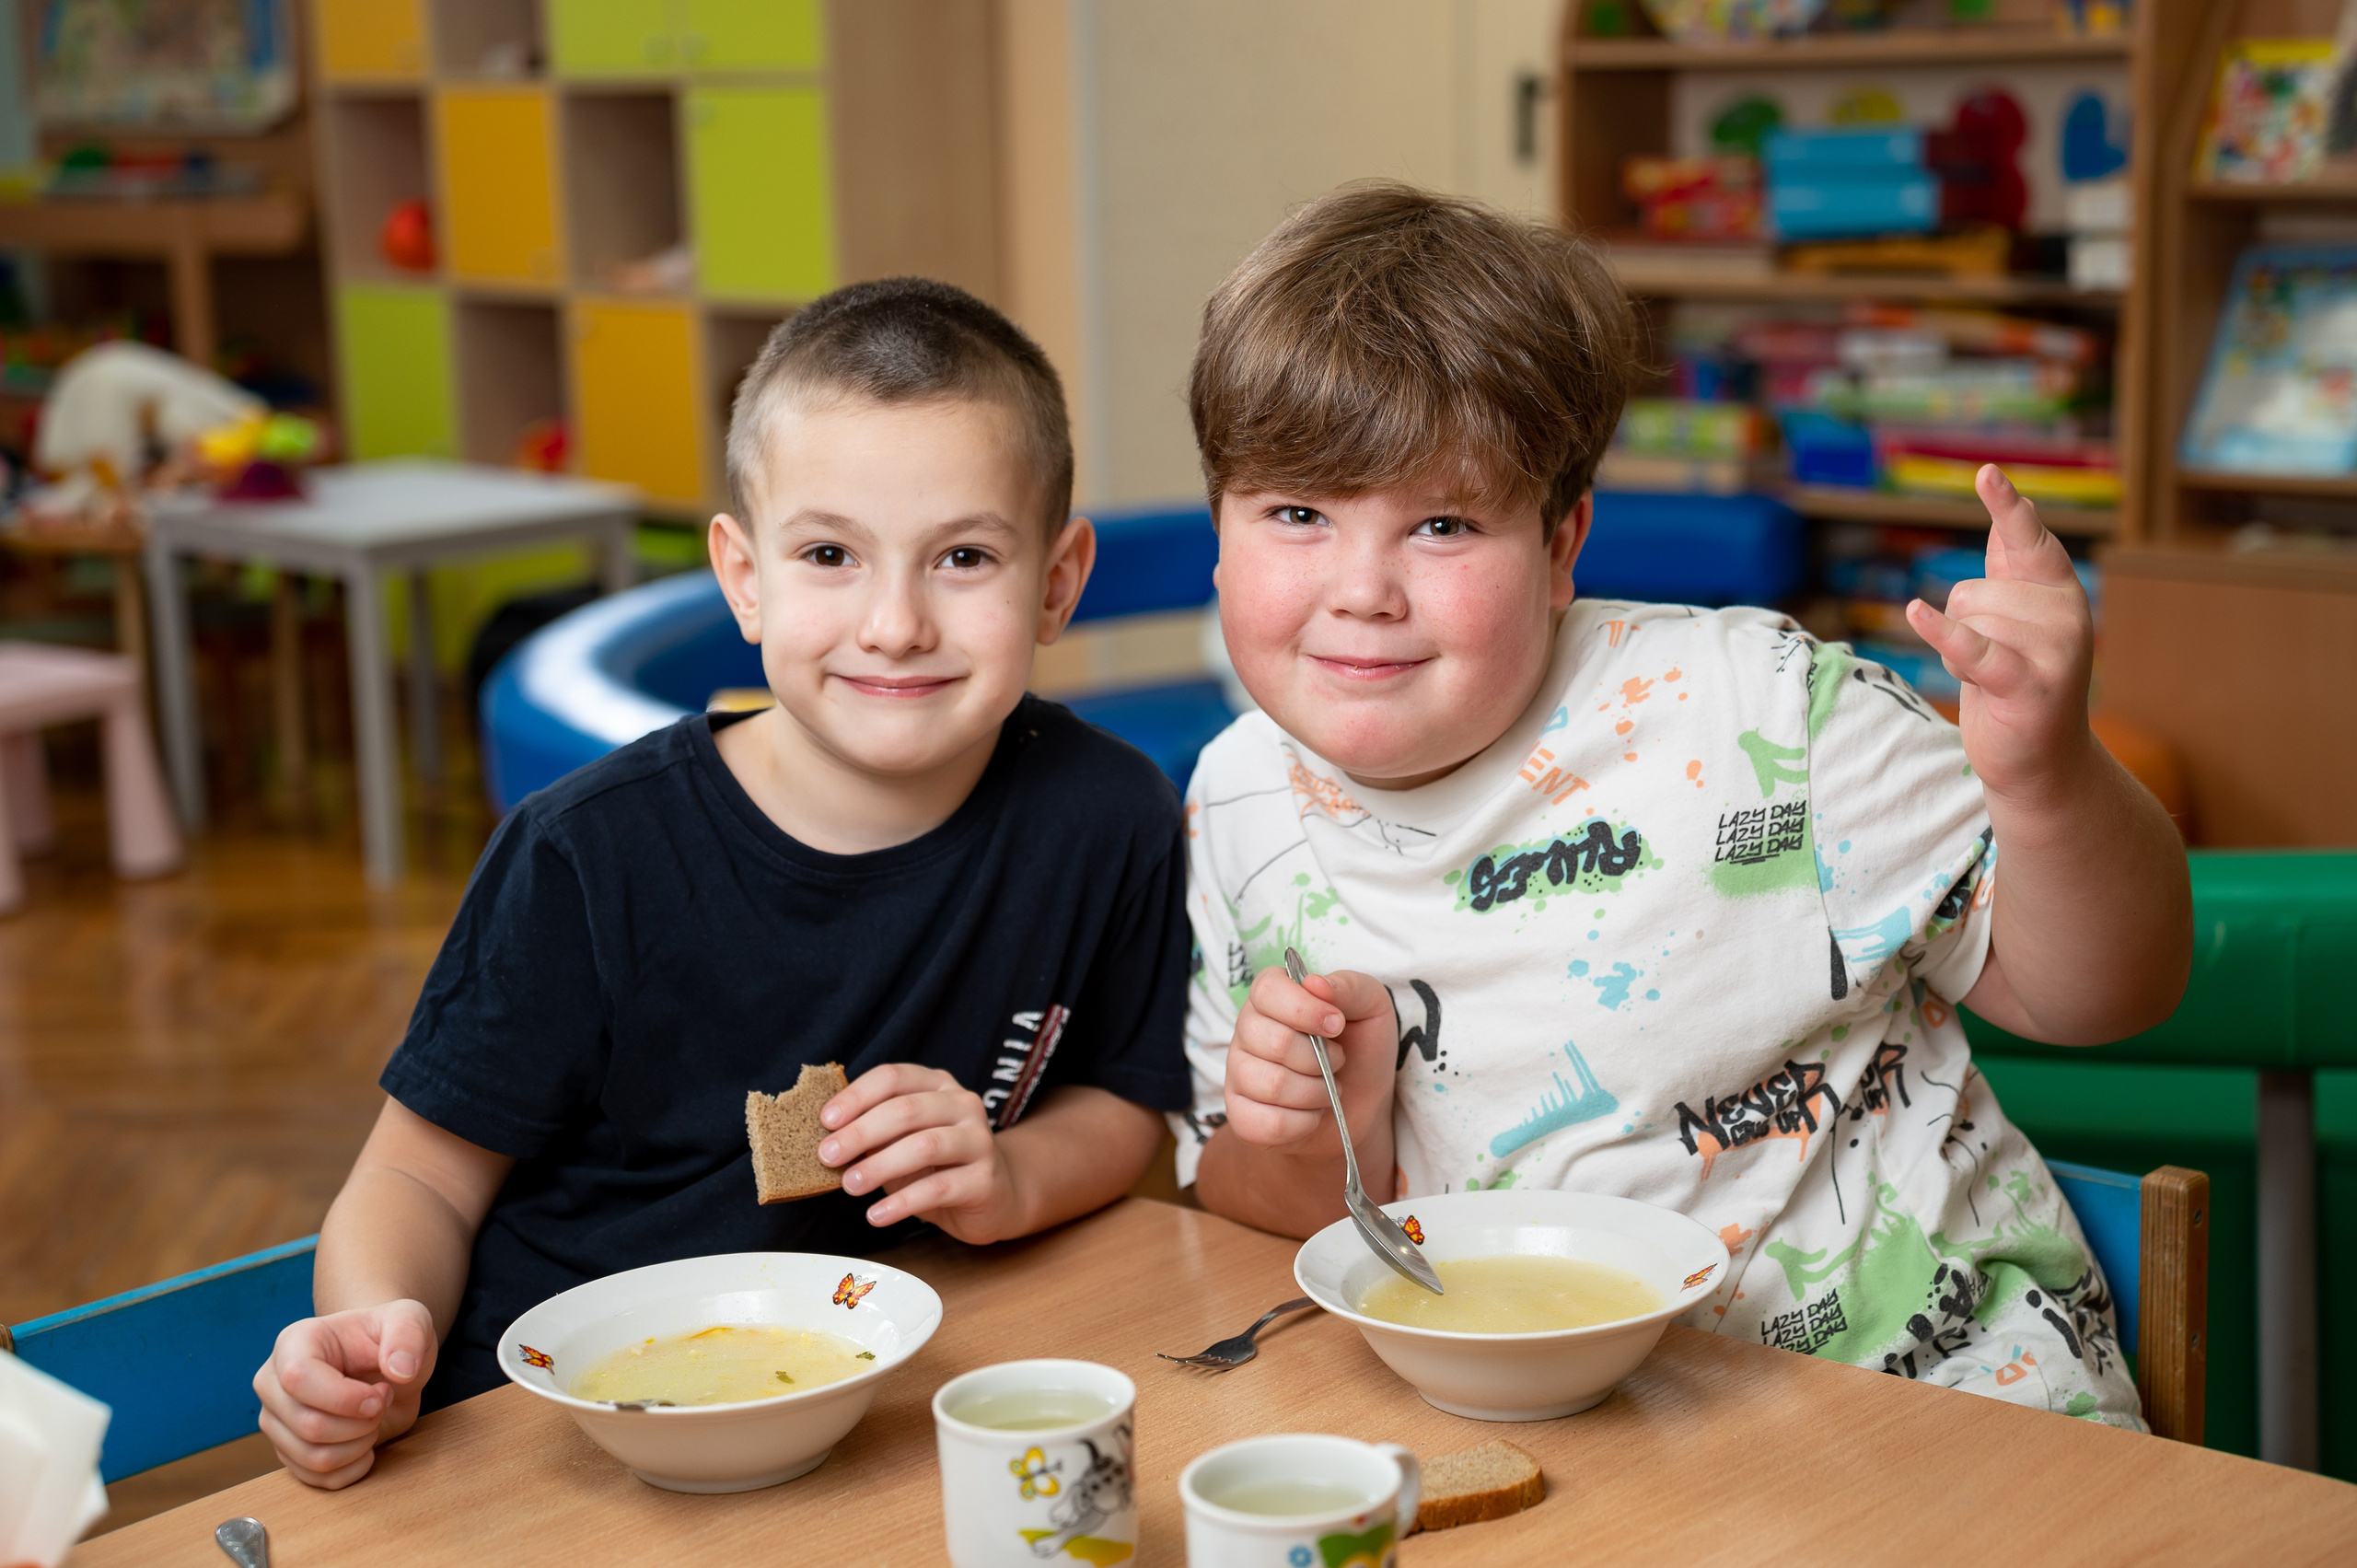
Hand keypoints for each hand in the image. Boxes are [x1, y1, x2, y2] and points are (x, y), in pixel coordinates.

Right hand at [253, 1300, 435, 1488]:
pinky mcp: (288, 1451)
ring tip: (374, 1419)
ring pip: (312, 1457)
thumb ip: (409, 1334)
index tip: (381, 1395)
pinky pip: (317, 1478)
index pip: (298, 1378)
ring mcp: (276, 1421)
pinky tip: (367, 1444)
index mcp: (294, 1343)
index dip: (345, 1397)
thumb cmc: (390, 1339)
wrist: (385, 1366)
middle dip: (361, 1422)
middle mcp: (273, 1383)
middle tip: (383, 1402)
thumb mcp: (411, 1319)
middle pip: (308, 1425)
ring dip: (359, 1445)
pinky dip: (352, 1467)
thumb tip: (400, 1370)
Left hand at [819, 1063, 1016, 1243]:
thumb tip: (827, 1141)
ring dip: (880, 1165)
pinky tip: (877, 1215)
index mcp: (938, 1084)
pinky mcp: (985, 1179)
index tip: (825, 1121)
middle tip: (828, 1156)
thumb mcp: (904, 1141)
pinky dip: (902, 1203)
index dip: (856, 1097)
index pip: (893, 1077)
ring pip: (925, 1145)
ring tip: (850, 1185)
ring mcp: (979, 1140)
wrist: (996, 1196)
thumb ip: (874, 1135)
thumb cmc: (938, 1166)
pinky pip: (938, 1189)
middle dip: (861, 1133)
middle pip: (906, 1110)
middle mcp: (963, 1104)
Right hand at [1222, 964, 1396, 1156]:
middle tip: (1337, 1061)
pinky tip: (1311, 1113)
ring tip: (1327, 1088)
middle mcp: (1247, 1031)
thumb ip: (1348, 986)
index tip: (1337, 1024)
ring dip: (1316, 1093)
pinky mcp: (1241, 1115)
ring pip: (1273, 1086)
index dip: (1305, 1009)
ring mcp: (1239, 1074)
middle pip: (1275, 1042)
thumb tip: (1315, 983)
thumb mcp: (1371, 1007)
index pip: (1267, 991)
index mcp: (1272, 996)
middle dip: (1321, 1059)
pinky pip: (1268, 1123)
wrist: (1360, 1104)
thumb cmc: (1360, 1047)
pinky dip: (1303, 1123)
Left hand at [1905, 465, 2100, 802]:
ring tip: (1991, 681)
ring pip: (1968, 622)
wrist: (2042, 762)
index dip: (2006, 507)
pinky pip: (1975, 649)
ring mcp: (2054, 650)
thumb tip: (2013, 509)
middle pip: (1973, 590)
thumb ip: (2014, 567)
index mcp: (2059, 590)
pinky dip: (1943, 636)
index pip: (2028, 540)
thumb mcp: (2019, 619)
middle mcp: (2065, 613)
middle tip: (1992, 662)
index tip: (1987, 473)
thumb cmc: (2021, 684)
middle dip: (1963, 627)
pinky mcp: (2029, 686)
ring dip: (1960, 655)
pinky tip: (1915, 612)